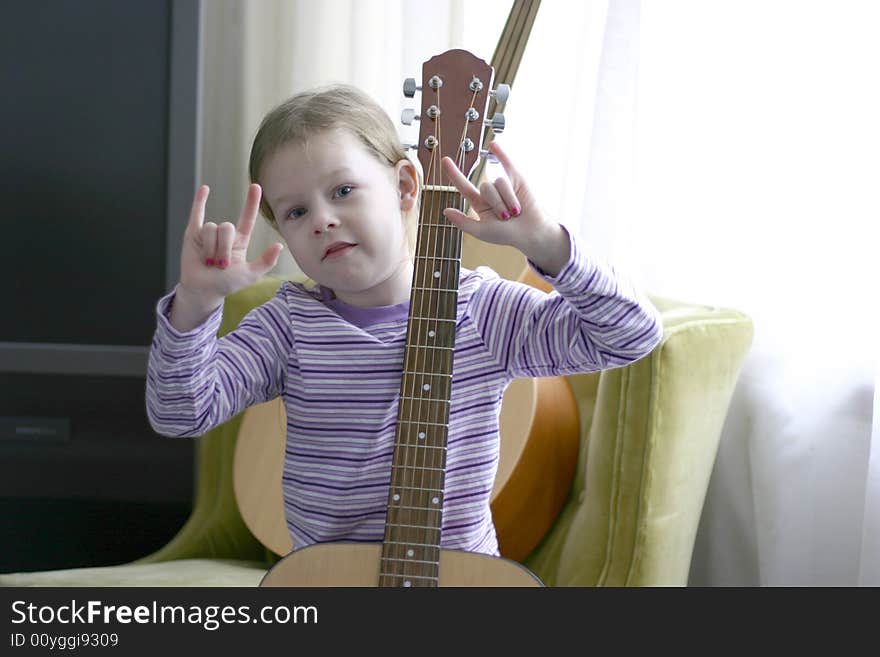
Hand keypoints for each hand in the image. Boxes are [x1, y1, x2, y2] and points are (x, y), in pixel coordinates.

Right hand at [179, 184, 283, 304]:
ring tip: (208, 261)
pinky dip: (199, 201)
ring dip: (210, 248)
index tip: (256, 186)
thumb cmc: (227, 284)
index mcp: (240, 241)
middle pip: (226, 227)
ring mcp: (209, 233)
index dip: (251, 202)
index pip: (247, 218)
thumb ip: (266, 262)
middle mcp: (225, 235)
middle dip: (223, 248)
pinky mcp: (193, 234)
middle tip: (220, 265)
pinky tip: (205, 189)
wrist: (204, 291)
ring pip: (210, 228)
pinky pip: (196, 214)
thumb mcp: (250, 275)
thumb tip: (279, 245)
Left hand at [440, 141, 552, 253]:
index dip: (454, 173)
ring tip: (516, 210)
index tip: (445, 160)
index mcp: (479, 204)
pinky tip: (493, 144)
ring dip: (508, 199)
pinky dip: (501, 153)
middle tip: (506, 217)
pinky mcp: (516, 178)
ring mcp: (503, 184)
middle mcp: (490, 192)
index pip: (464, 186)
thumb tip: (445, 211)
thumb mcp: (481, 231)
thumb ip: (463, 222)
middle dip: (496, 203)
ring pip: (499, 182)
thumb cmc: (507, 235)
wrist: (530, 233)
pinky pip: (506, 163)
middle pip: (485, 187)